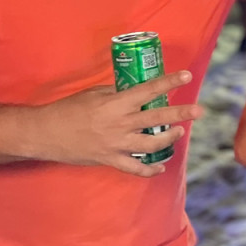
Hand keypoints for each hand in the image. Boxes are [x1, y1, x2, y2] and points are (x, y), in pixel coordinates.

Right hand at [32, 71, 203, 176]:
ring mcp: (116, 144)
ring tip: (179, 132)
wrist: (45, 133)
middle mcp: (120, 124)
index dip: (169, 82)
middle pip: (157, 119)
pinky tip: (160, 167)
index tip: (186, 75)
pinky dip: (150, 170)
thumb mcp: (94, 94)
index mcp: (116, 103)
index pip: (149, 90)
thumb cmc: (69, 109)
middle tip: (199, 110)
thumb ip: (117, 93)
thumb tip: (137, 91)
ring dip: (169, 139)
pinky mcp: (109, 160)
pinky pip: (135, 169)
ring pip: (151, 145)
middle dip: (181, 114)